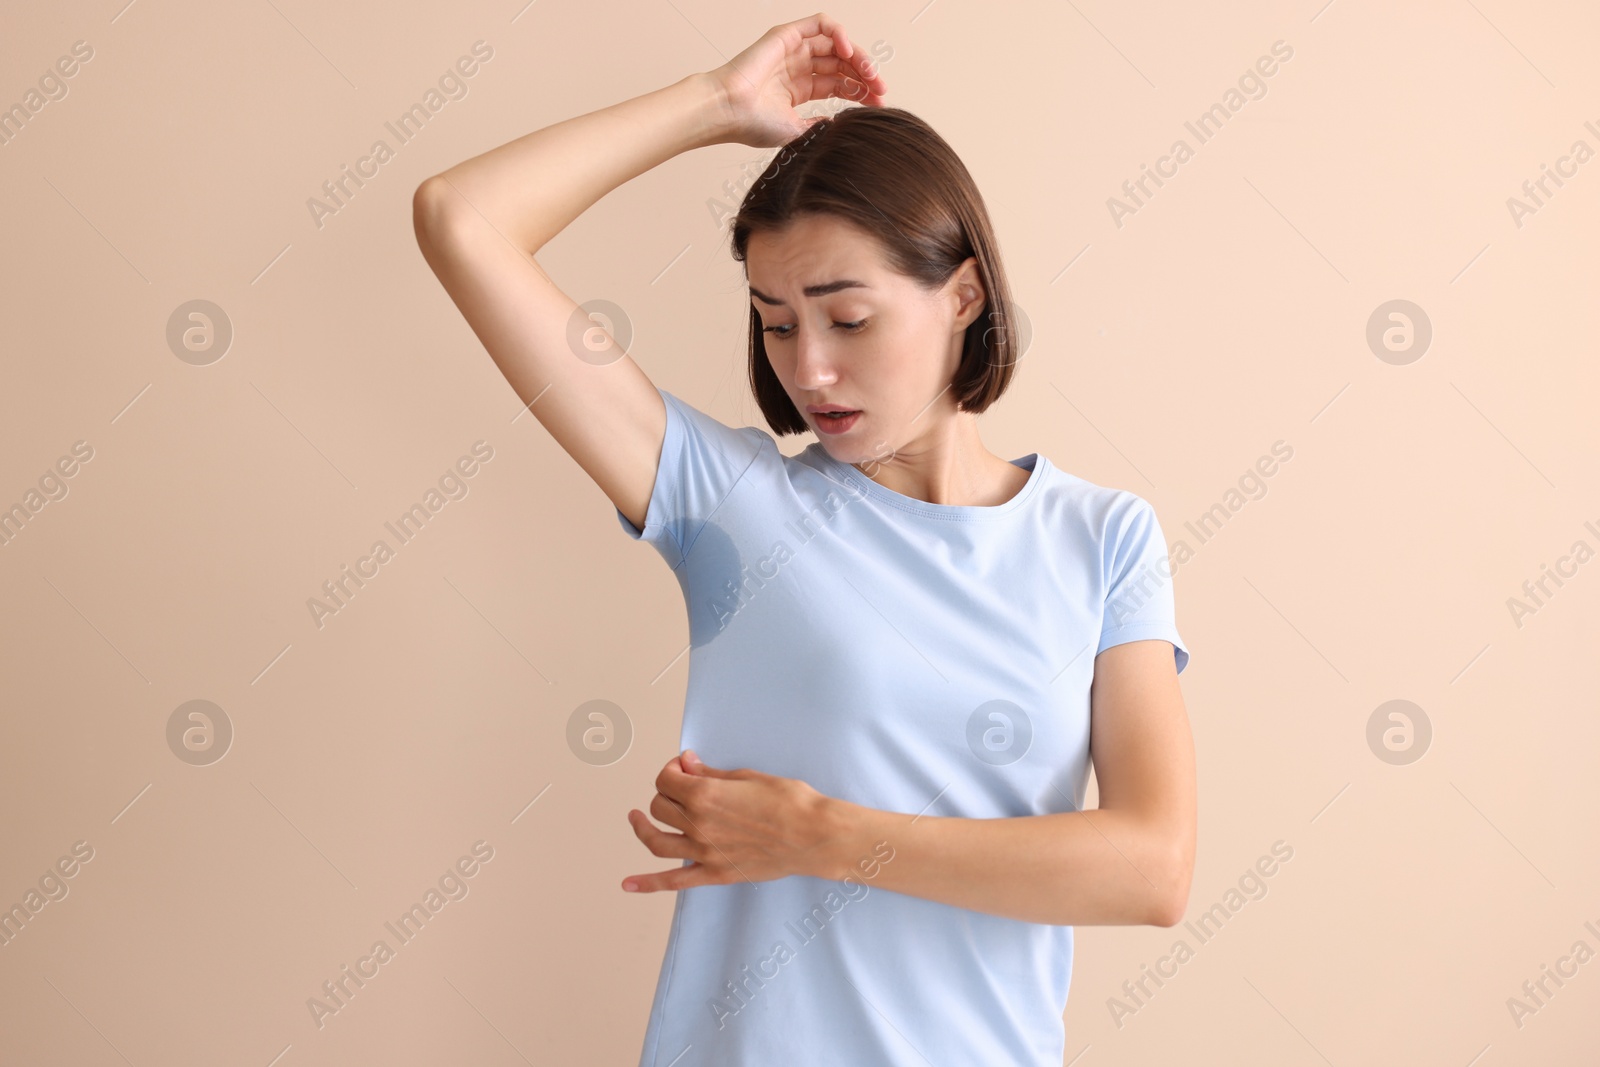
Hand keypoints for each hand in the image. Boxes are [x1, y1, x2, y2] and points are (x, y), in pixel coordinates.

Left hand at [622, 750, 835, 892]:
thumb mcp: (747, 776)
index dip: (672, 770)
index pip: (666, 780)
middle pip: (659, 807)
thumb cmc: (788, 800)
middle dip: (666, 793)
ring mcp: (704, 852)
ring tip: (636, 818)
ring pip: (656, 841)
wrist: (812, 835)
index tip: (684, 767)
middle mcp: (697, 825)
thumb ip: (710, 774)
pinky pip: (673, 882)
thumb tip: (686, 765)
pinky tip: (627, 884)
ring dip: (642, 828)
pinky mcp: (714, 874)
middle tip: (682, 788)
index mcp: (704, 796)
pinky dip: (647, 883)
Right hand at [704, 11, 887, 148]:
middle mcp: (798, 68)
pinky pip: (820, 24)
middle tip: (881, 90)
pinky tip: (849, 52)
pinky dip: (839, 32)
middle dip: (865, 75)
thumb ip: (819, 127)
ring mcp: (793, 51)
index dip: (862, 91)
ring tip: (870, 73)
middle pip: (842, 65)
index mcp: (799, 89)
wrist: (729, 111)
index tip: (879, 104)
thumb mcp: (796, 131)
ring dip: (858, 57)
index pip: (840, 84)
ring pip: (836, 45)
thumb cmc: (752, 125)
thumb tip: (839, 125)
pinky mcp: (787, 35)